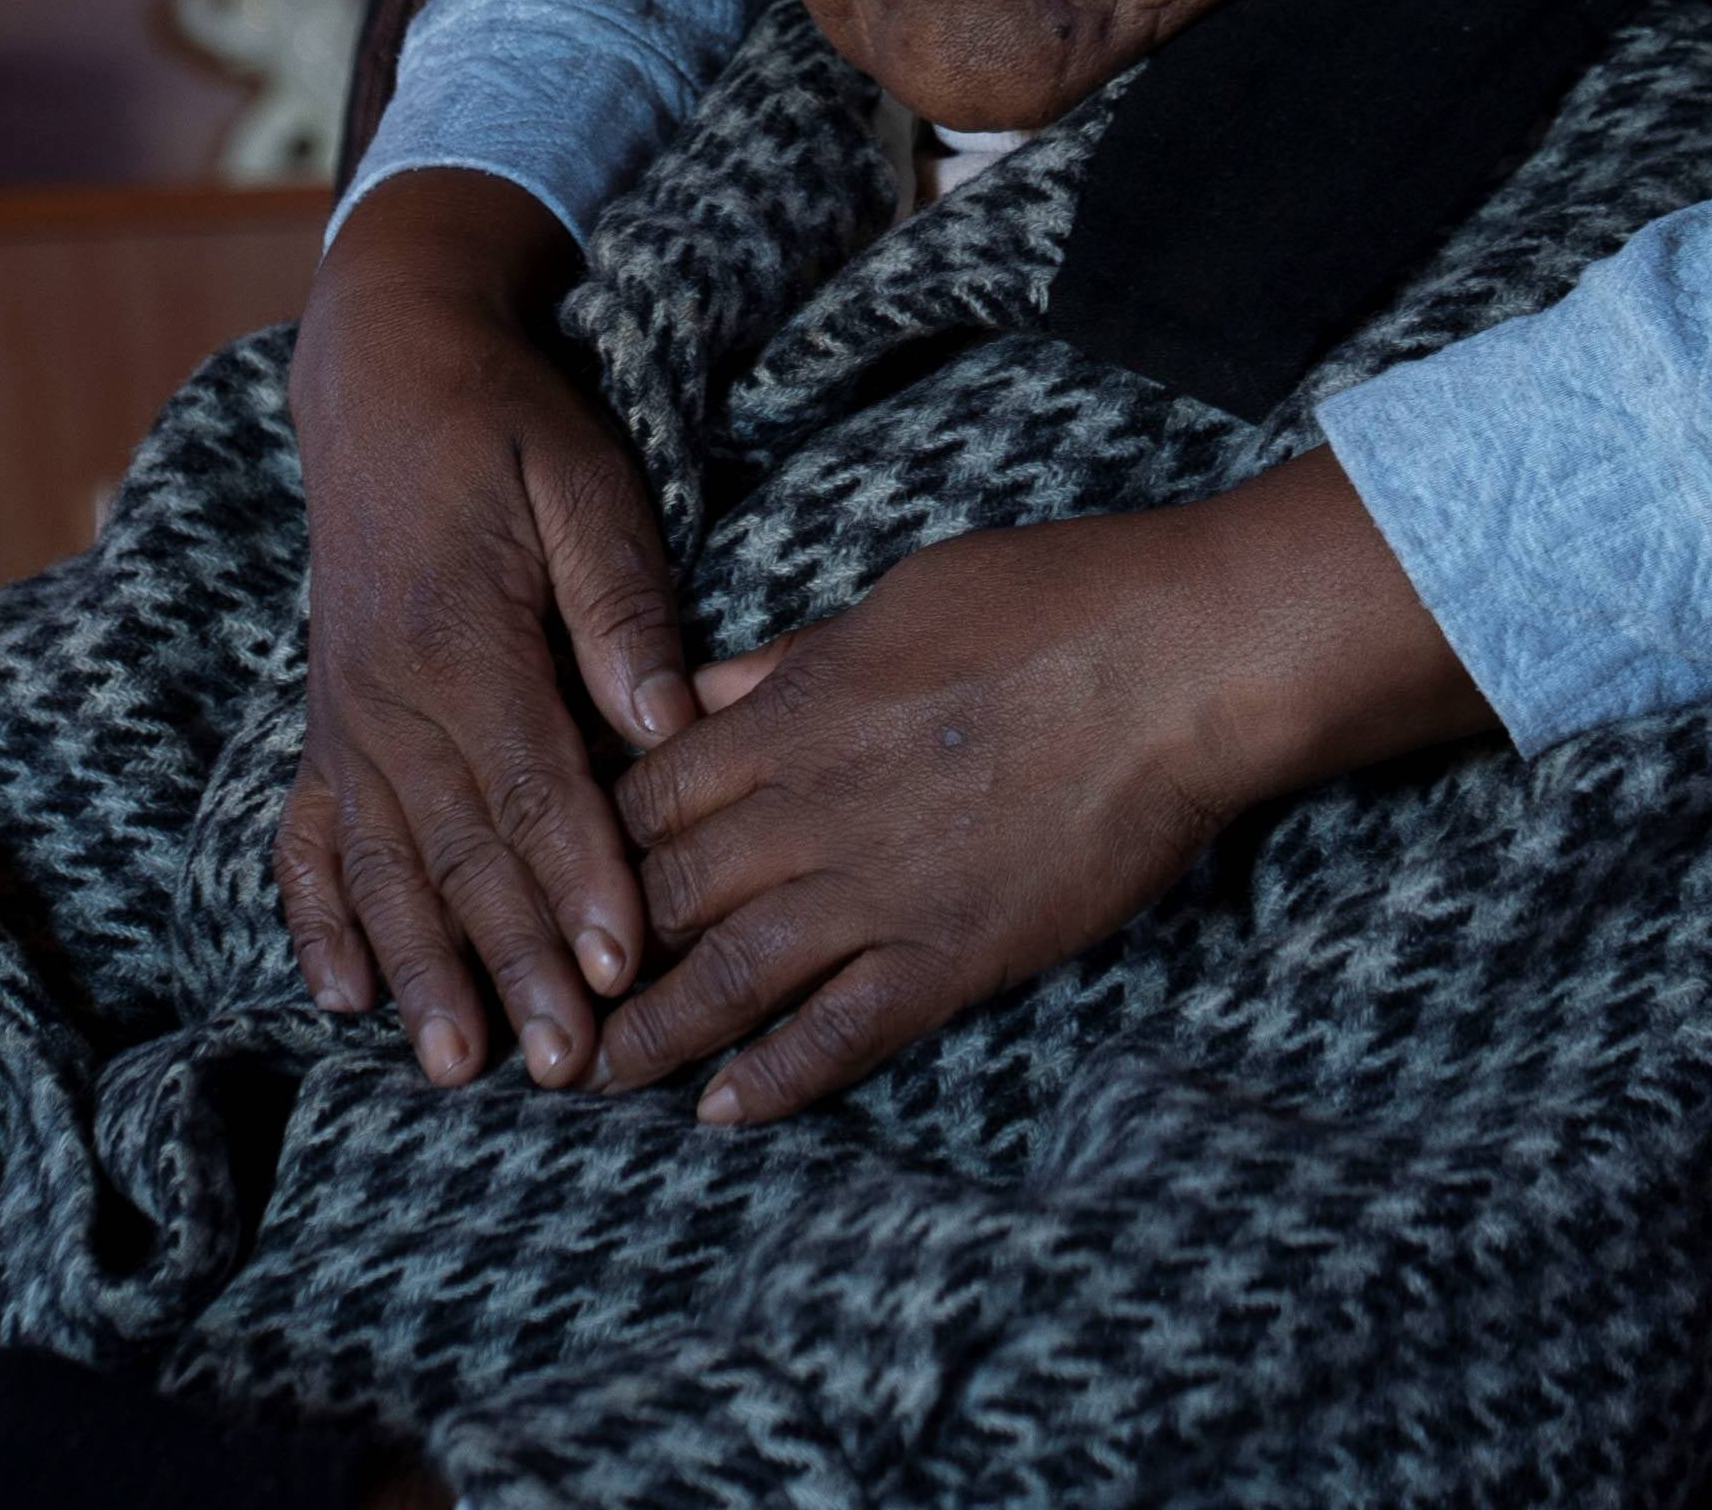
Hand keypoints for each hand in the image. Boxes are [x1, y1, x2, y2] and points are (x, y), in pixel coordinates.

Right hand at [277, 168, 692, 1092]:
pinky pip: (310, 837)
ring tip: (456, 1065)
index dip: (580, 881)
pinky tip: (340, 996)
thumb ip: (620, 603)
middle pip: (461, 852)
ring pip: (387, 865)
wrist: (384, 377)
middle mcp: (388, 694)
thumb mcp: (581, 481)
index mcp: (462, 636)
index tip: (624, 967)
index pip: (531, 784)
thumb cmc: (506, 426)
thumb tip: (666, 717)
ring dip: (422, 970)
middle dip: (515, 964)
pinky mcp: (326, 724)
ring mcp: (346, 716)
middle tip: (564, 1066)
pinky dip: (320, 918)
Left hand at [594, 451, 1486, 1122]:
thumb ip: (791, 662)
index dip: (584, 850)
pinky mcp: (950, 952)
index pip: (644, 796)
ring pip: (726, 976)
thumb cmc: (1052, 600)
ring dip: (650, 1035)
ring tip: (592, 1080)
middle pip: (662, 895)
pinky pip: (842, 1029)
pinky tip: (723, 1114)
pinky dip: (777, 1076)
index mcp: (791, 715)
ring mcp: (877, 889)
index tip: (544, 887)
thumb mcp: (896, 598)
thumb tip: (705, 691)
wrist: (1178, 660)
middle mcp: (809, 811)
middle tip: (532, 1008)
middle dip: (590, 957)